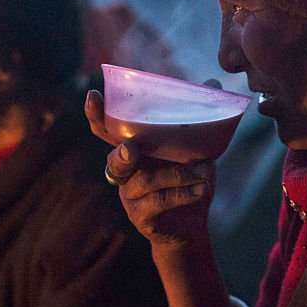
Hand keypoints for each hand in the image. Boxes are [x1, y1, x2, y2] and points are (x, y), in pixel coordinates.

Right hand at [85, 90, 214, 248]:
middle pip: (114, 162)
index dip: (97, 115)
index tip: (93, 95)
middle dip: (121, 155)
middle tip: (131, 149)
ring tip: (204, 170)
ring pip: (145, 181)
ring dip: (177, 174)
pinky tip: (201, 189)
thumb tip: (213, 82)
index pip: (107, 131)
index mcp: (133, 149)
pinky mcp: (140, 217)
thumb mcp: (195, 148)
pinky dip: (182, 194)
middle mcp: (126, 172)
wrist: (192, 225)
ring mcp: (130, 197)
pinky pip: (158, 202)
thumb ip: (199, 119)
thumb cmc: (187, 180)